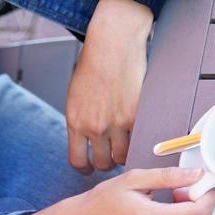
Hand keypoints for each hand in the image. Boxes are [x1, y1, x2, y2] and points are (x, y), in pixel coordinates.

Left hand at [66, 0, 152, 172]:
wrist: (112, 46)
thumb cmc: (93, 67)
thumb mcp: (76, 99)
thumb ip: (81, 122)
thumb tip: (88, 141)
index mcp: (75, 122)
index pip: (78, 161)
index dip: (85, 168)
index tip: (90, 167)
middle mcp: (95, 126)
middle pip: (103, 162)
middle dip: (107, 162)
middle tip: (112, 156)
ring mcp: (117, 123)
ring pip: (123, 156)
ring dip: (124, 154)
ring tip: (126, 145)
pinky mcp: (137, 116)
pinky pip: (139, 140)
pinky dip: (139, 140)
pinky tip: (137, 133)